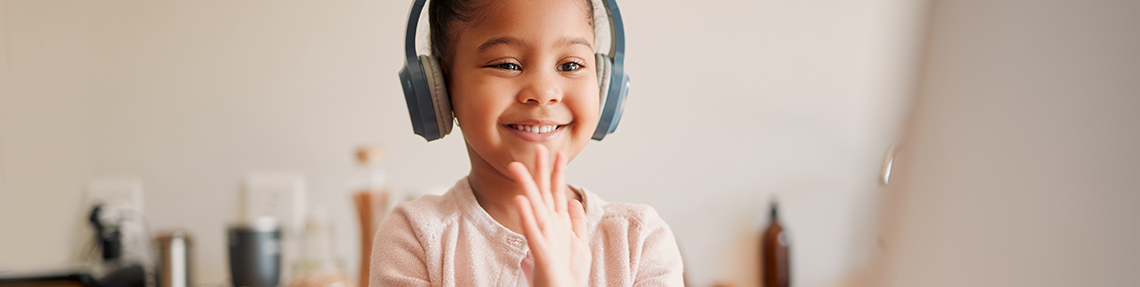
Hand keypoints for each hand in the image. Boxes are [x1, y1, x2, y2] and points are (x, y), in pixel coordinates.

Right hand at [509, 145, 589, 286]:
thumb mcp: (578, 245)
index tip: (559, 153)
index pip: (556, 194)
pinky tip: (521, 201)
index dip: (558, 173)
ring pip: (534, 209)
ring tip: (518, 168)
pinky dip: (527, 217)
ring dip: (527, 188)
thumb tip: (571, 201)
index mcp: (558, 226)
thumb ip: (575, 223)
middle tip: (538, 149)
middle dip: (541, 172)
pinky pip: (533, 234)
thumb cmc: (566, 277)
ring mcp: (543, 241)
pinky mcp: (541, 256)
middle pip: (543, 195)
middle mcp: (549, 230)